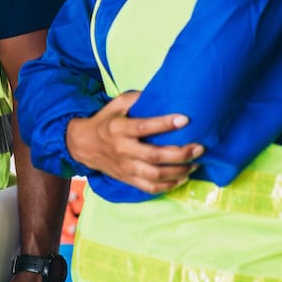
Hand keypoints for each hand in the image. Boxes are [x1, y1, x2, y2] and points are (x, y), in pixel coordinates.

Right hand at [65, 91, 201, 194]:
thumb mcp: (115, 104)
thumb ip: (136, 99)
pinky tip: (181, 178)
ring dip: (179, 171)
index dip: (165, 124)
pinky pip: (150, 188)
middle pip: (154, 156)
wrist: (82, 145)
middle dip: (180, 153)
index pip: (143, 127)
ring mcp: (125, 167)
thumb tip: (161, 93)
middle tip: (199, 148)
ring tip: (194, 164)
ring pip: (155, 175)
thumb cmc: (104, 121)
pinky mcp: (127, 179)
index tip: (185, 119)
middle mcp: (122, 149)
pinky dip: (168, 186)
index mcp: (118, 128)